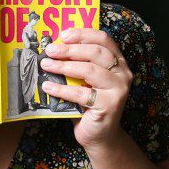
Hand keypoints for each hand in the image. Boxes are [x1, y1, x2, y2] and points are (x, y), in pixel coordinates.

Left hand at [38, 27, 131, 150]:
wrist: (99, 134)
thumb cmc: (88, 104)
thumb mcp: (84, 80)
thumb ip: (77, 64)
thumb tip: (53, 48)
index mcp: (118, 62)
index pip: (104, 40)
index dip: (83, 34)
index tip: (63, 35)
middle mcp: (122, 73)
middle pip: (96, 52)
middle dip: (70, 50)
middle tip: (50, 50)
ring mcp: (118, 89)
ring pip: (89, 70)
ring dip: (64, 67)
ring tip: (46, 65)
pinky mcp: (109, 104)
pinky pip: (81, 93)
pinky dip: (61, 89)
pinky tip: (47, 87)